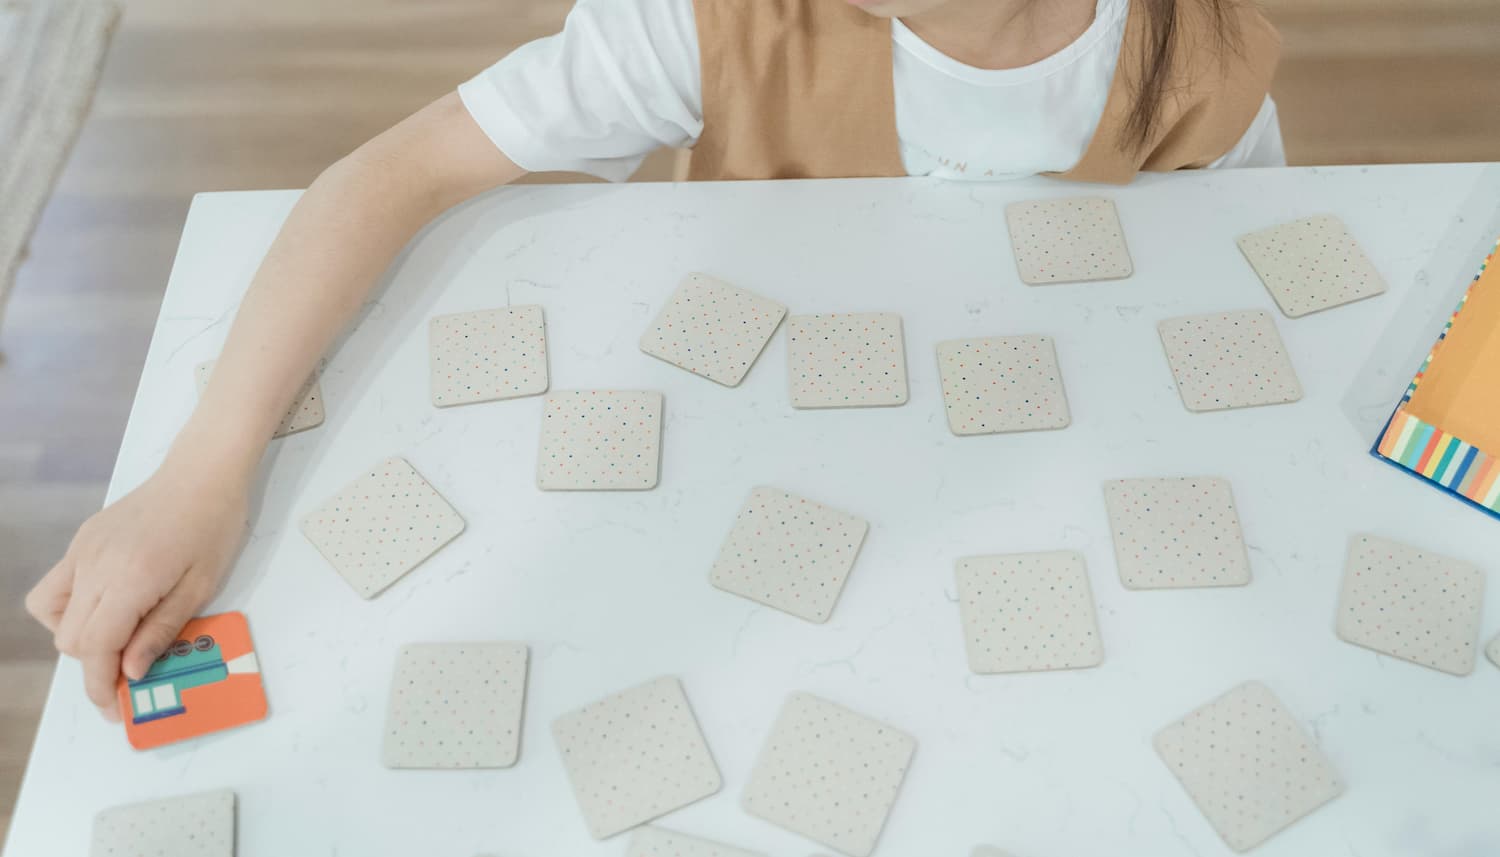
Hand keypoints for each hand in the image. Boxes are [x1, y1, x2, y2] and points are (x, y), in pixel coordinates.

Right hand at [25, 455, 248, 719]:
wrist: (201, 474)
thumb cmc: (213, 527)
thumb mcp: (201, 587)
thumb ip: (161, 631)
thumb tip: (130, 673)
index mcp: (130, 579)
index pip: (95, 647)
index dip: (99, 686)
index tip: (113, 709)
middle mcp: (95, 565)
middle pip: (70, 638)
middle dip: (94, 665)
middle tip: (129, 671)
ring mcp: (82, 551)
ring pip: (50, 615)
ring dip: (78, 637)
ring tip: (119, 635)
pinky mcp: (81, 541)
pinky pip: (57, 587)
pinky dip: (72, 608)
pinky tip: (109, 605)